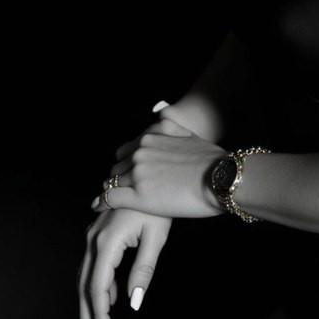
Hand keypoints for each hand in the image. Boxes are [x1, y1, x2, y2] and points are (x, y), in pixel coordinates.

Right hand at [78, 207, 171, 318]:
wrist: (155, 172)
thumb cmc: (161, 204)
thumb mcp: (156, 236)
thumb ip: (144, 270)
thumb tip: (132, 304)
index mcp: (106, 242)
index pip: (97, 288)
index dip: (100, 316)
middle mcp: (93, 238)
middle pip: (84, 286)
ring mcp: (93, 233)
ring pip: (85, 276)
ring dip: (89, 305)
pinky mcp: (98, 230)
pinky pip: (92, 264)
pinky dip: (97, 285)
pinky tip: (110, 298)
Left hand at [92, 111, 225, 218]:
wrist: (220, 178)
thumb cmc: (209, 159)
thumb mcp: (187, 132)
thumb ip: (169, 124)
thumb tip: (160, 111)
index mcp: (150, 138)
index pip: (124, 152)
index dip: (126, 165)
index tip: (129, 174)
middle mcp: (140, 152)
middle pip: (117, 167)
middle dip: (120, 178)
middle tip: (124, 190)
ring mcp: (138, 174)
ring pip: (111, 182)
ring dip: (113, 189)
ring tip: (114, 200)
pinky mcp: (138, 196)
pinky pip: (109, 198)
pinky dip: (102, 202)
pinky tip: (98, 206)